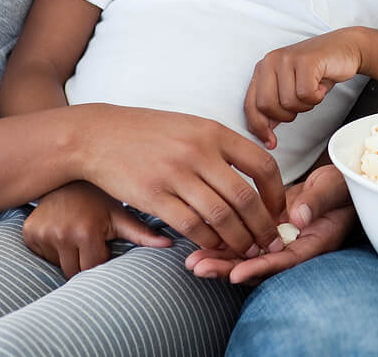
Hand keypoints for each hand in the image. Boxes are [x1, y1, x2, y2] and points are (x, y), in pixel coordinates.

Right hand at [21, 181, 172, 277]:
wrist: (66, 173)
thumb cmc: (99, 196)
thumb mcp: (119, 213)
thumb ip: (143, 233)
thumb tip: (171, 245)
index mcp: (86, 232)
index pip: (93, 268)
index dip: (100, 256)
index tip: (101, 238)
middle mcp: (61, 234)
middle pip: (74, 271)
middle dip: (83, 258)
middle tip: (88, 234)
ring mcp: (42, 233)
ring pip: (57, 264)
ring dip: (67, 254)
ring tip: (75, 229)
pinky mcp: (28, 233)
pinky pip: (41, 254)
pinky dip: (50, 248)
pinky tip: (59, 226)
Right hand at [82, 106, 286, 258]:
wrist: (98, 135)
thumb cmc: (149, 133)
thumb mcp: (191, 126)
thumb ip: (222, 145)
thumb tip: (260, 165)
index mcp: (214, 132)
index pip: (262, 165)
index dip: (276, 194)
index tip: (279, 212)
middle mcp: (199, 152)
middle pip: (245, 197)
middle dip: (263, 226)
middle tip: (271, 243)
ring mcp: (176, 174)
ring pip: (221, 217)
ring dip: (239, 240)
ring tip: (248, 252)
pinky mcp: (154, 196)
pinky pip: (191, 226)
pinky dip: (208, 242)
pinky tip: (214, 248)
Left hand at [185, 164, 355, 285]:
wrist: (339, 182)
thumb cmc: (343, 184)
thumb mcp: (335, 187)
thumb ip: (318, 201)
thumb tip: (299, 217)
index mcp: (314, 243)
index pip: (284, 262)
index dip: (260, 268)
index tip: (236, 274)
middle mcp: (293, 247)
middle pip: (259, 265)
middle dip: (229, 268)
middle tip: (200, 268)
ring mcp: (279, 240)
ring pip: (247, 255)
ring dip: (220, 259)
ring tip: (193, 261)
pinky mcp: (267, 229)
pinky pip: (244, 239)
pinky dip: (224, 241)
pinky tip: (201, 241)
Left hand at [244, 30, 365, 149]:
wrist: (344, 48)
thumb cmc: (318, 70)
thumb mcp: (291, 88)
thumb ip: (275, 106)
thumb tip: (265, 131)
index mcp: (263, 69)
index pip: (250, 104)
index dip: (259, 127)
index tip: (271, 142)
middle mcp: (271, 61)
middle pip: (267, 106)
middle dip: (286, 115)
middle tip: (301, 105)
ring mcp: (287, 58)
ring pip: (288, 102)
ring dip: (305, 105)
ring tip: (313, 91)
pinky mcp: (305, 60)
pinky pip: (305, 94)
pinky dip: (316, 97)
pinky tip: (320, 86)